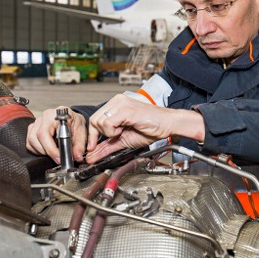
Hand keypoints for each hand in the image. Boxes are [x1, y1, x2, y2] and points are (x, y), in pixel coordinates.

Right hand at [26, 106, 86, 163]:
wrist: (73, 119)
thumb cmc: (75, 123)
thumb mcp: (82, 132)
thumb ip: (79, 145)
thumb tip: (77, 156)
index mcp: (57, 114)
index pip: (46, 133)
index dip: (51, 149)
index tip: (59, 158)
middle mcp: (45, 116)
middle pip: (36, 137)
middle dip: (46, 151)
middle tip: (57, 158)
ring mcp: (37, 121)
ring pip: (31, 140)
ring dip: (41, 151)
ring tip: (53, 153)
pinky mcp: (32, 128)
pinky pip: (29, 143)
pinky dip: (37, 150)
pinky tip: (47, 149)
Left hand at [85, 94, 204, 163]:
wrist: (167, 124)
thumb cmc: (151, 129)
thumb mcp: (123, 140)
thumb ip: (107, 147)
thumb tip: (93, 156)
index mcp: (115, 106)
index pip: (94, 119)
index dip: (91, 136)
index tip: (91, 148)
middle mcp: (116, 102)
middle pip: (93, 120)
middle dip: (96, 136)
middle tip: (107, 141)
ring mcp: (120, 104)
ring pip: (98, 121)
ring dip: (108, 133)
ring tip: (121, 132)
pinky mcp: (125, 109)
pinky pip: (107, 123)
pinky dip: (112, 132)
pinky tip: (122, 131)